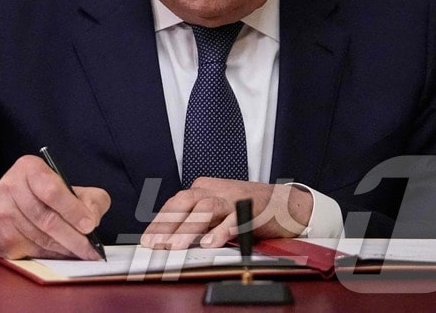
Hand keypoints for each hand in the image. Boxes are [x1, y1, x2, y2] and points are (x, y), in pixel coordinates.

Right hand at [0, 154, 109, 258]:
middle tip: (90, 248)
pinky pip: (33, 250)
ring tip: (80, 252)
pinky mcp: (1, 235)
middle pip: (48, 218)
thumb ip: (89, 198)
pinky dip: (52, 255)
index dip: (73, 210)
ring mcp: (3, 212)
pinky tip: (61, 252)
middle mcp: (12, 186)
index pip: (52, 190)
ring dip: (65, 249)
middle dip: (74, 237)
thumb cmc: (37, 197)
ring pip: (42, 237)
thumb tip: (93, 218)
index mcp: (29, 168)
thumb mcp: (65, 187)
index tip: (90, 225)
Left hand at [140, 179, 312, 250]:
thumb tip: (172, 240)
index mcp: (203, 189)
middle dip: (168, 224)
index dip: (160, 222)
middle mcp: (215, 190)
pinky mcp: (252, 208)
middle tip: (156, 244)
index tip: (148, 240)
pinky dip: (221, 230)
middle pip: (185, 203)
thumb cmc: (249, 209)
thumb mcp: (218, 212)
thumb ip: (198, 221)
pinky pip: (234, 219)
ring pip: (206, 209)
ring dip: (189, 229)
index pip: (174, 203)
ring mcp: (233, 197)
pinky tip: (210, 243)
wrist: (288, 203)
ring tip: (176, 246)